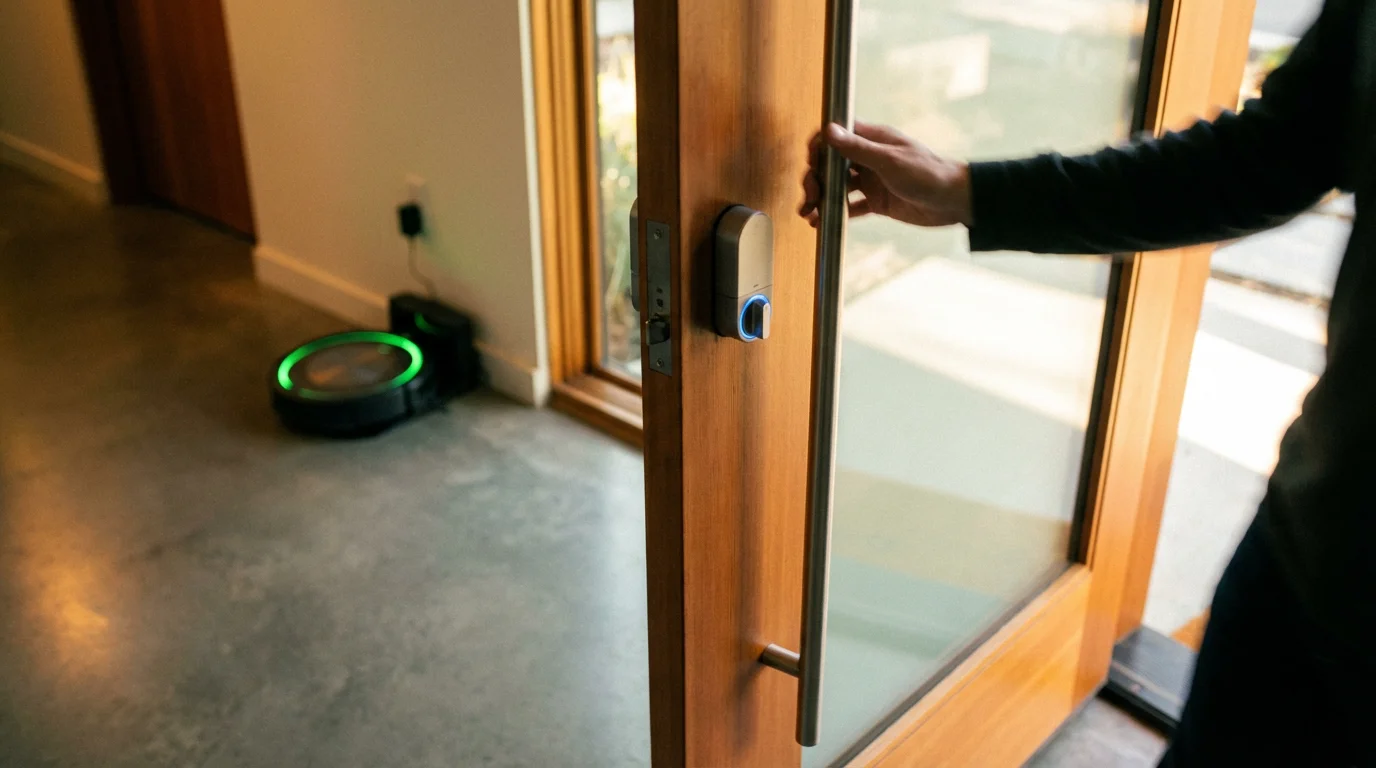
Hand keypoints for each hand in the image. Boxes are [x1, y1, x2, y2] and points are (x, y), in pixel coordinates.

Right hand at [798, 122, 972, 228]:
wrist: (954, 201)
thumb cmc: (927, 173)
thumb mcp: (890, 160)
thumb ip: (857, 148)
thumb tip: (829, 130)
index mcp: (872, 139)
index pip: (836, 136)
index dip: (819, 148)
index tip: (810, 163)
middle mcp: (869, 158)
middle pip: (831, 164)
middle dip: (815, 179)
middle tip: (809, 196)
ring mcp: (872, 181)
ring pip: (837, 187)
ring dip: (821, 198)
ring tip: (809, 213)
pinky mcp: (877, 202)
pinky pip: (850, 206)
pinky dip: (835, 213)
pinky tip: (822, 221)